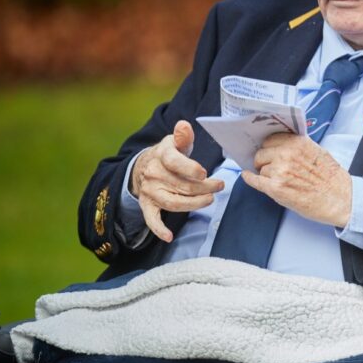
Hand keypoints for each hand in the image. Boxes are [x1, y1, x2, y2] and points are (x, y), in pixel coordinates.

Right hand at [131, 120, 223, 242]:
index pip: (174, 162)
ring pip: (173, 202)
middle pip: (181, 185)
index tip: (205, 173)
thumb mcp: (175, 142)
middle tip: (220, 186)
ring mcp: (150, 191)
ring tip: (210, 200)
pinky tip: (169, 237)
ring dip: (194, 204)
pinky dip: (158, 229)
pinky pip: (151, 219)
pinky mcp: (148, 205)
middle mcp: (154, 174)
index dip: (190, 168)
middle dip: (204, 187)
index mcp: (161, 156)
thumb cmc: (168, 154)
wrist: (143, 167)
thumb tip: (185, 125)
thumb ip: (183, 136)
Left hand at [242, 133, 351, 226]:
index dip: (270, 148)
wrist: (341, 199)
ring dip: (266, 174)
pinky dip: (249, 179)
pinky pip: (255, 181)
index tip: (270, 152)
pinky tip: (248, 177)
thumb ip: (299, 147)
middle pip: (261, 154)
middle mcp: (286, 154)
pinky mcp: (276, 188)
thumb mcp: (318, 152)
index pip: (270, 140)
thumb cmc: (332, 179)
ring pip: (261, 169)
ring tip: (281, 181)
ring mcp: (280, 171)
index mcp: (298, 143)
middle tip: (271, 168)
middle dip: (264, 161)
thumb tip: (282, 147)